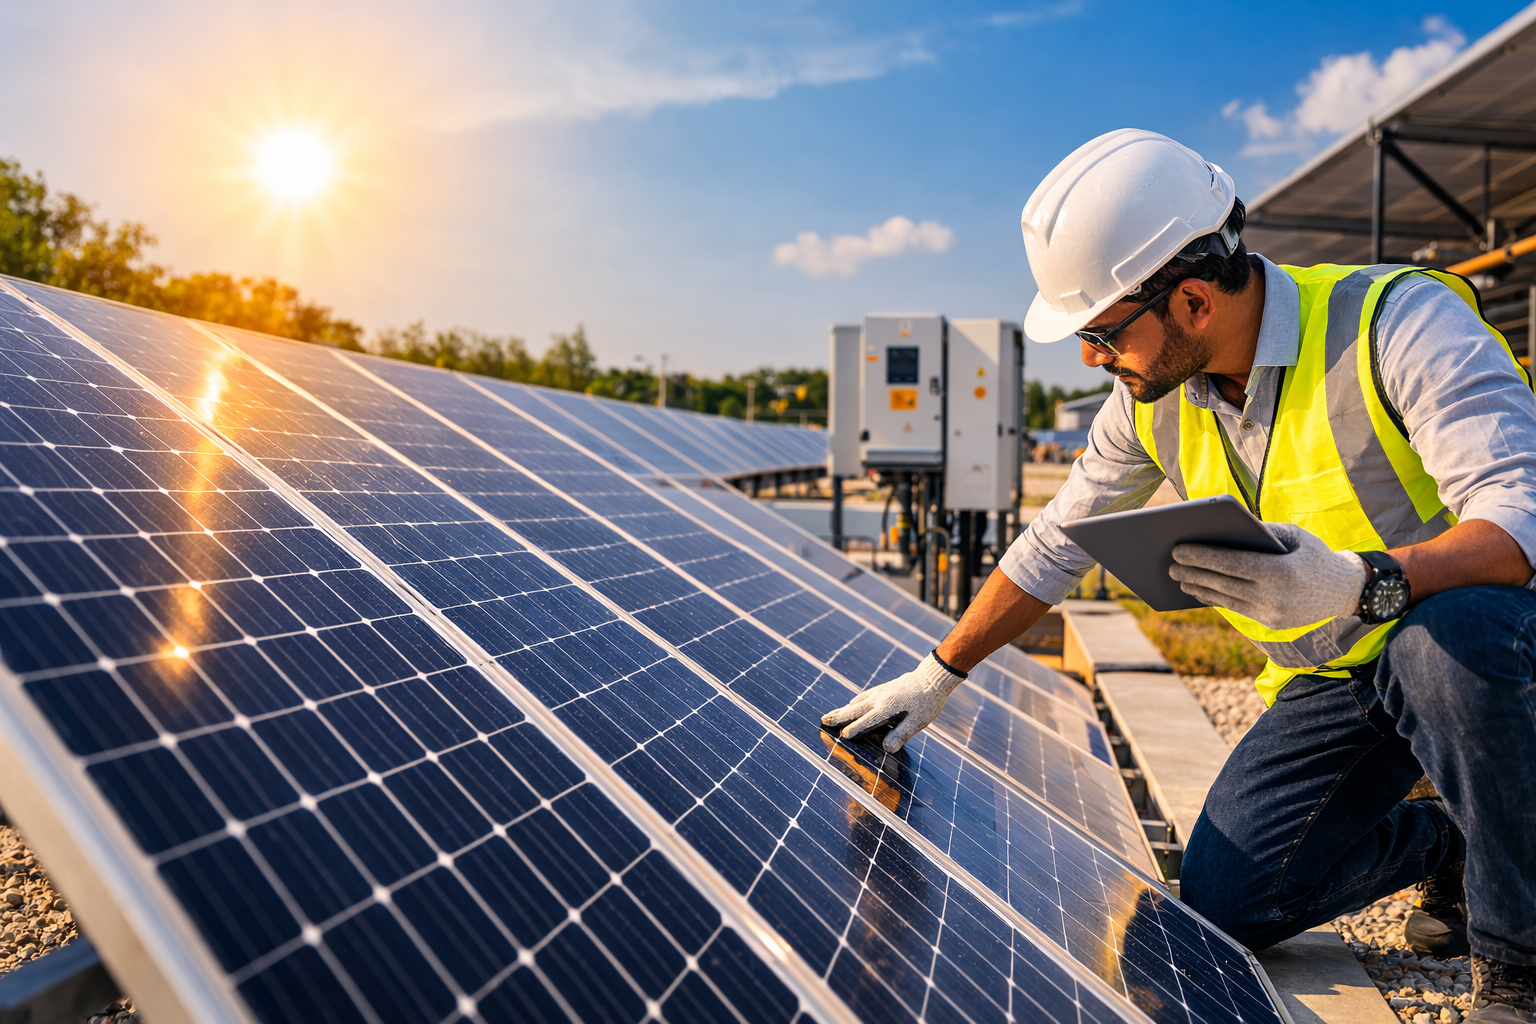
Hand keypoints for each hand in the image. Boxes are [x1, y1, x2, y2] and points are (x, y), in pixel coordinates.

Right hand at [820, 652, 965, 752]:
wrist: (932, 677)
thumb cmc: (928, 701)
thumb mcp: (918, 722)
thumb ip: (901, 735)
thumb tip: (886, 749)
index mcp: (887, 708)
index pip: (866, 721)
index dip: (855, 729)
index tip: (842, 736)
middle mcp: (880, 698)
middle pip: (855, 709)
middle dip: (839, 716)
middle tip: (823, 720)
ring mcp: (880, 692)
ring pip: (857, 702)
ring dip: (843, 709)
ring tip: (831, 715)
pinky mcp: (884, 688)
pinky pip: (864, 695)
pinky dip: (854, 701)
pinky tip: (852, 703)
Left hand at [1169, 522, 1367, 629]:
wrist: (1345, 591)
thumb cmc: (1313, 554)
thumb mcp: (1292, 535)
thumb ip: (1259, 532)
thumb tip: (1220, 528)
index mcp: (1282, 571)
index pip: (1233, 563)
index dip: (1203, 557)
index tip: (1179, 549)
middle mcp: (1277, 597)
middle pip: (1224, 583)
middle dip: (1193, 572)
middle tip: (1170, 563)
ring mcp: (1274, 615)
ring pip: (1227, 599)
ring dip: (1199, 588)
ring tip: (1179, 577)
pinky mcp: (1272, 625)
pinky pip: (1237, 610)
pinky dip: (1215, 599)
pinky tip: (1199, 590)